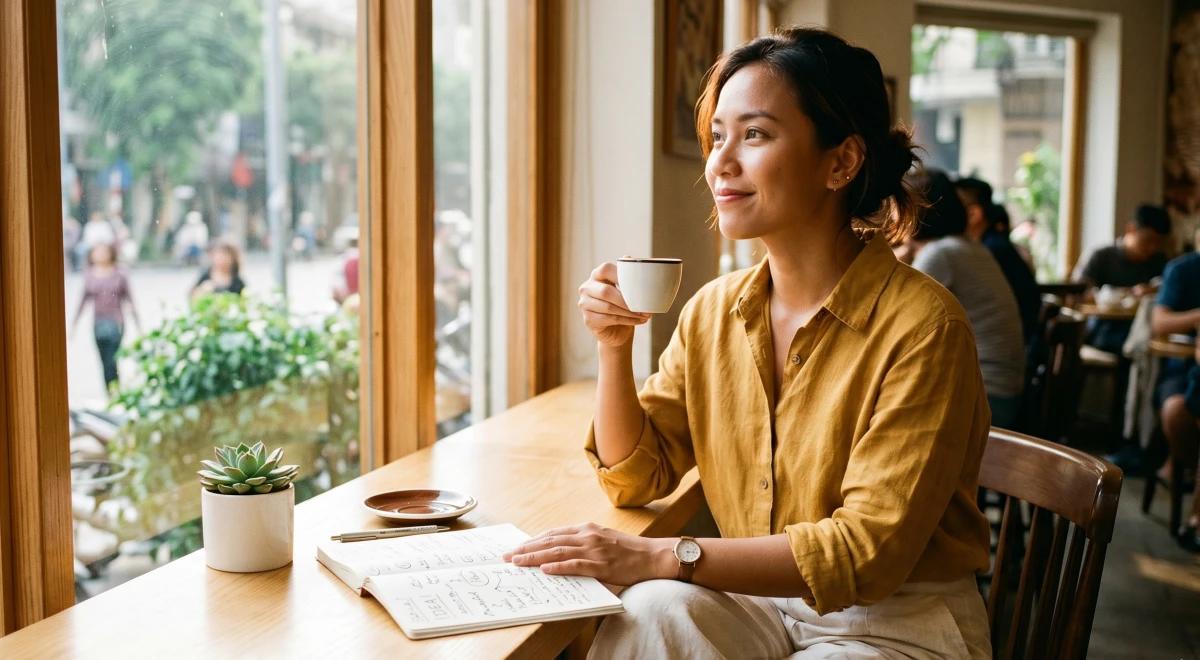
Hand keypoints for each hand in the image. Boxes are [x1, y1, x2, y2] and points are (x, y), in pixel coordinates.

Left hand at [503, 522, 676, 585]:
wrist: (653, 556)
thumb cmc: (629, 551)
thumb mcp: (604, 540)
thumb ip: (584, 545)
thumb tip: (562, 556)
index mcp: (587, 529)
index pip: (553, 534)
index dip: (533, 540)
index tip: (518, 546)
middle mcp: (587, 536)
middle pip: (550, 541)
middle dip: (527, 548)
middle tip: (508, 556)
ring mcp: (594, 550)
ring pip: (557, 552)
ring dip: (535, 558)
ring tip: (518, 562)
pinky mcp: (601, 565)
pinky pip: (575, 565)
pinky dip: (558, 567)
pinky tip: (545, 569)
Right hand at [577, 263, 649, 347]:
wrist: (618, 330)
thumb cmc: (624, 306)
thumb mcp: (627, 289)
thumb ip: (627, 275)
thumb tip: (629, 258)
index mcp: (597, 275)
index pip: (605, 269)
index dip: (621, 275)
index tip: (637, 285)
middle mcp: (587, 288)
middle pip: (606, 291)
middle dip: (627, 300)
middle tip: (644, 306)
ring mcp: (584, 304)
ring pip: (609, 307)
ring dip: (629, 312)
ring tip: (644, 315)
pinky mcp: (588, 319)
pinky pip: (609, 319)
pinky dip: (626, 320)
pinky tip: (637, 321)